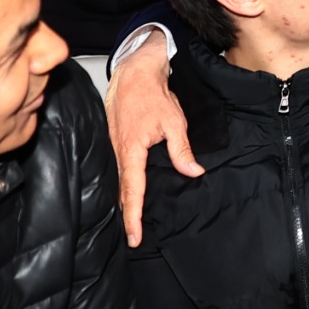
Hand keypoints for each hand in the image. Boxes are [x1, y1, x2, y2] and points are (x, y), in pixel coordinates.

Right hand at [106, 30, 200, 246]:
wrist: (133, 70)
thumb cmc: (152, 93)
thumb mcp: (174, 121)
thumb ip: (181, 149)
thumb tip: (194, 171)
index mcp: (131, 150)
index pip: (133, 191)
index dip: (134, 217)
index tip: (134, 237)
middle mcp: (119, 152)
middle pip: (122, 191)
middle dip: (127, 215)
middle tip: (133, 238)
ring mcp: (114, 146)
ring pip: (119, 181)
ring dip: (125, 201)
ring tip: (131, 222)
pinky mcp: (116, 141)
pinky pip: (119, 169)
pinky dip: (123, 184)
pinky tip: (129, 192)